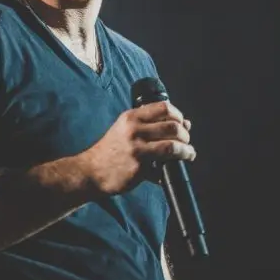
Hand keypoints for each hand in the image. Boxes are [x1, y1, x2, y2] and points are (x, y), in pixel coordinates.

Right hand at [79, 101, 194, 195]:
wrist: (91, 171)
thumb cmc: (112, 150)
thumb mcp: (126, 128)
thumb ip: (151, 124)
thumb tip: (186, 123)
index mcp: (132, 117)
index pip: (164, 107)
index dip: (178, 115)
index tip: (182, 124)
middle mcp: (134, 129)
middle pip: (173, 126)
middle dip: (185, 135)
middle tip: (186, 142)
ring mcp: (137, 149)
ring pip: (173, 146)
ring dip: (186, 151)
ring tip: (188, 154)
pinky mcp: (139, 167)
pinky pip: (163, 167)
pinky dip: (171, 169)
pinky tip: (170, 172)